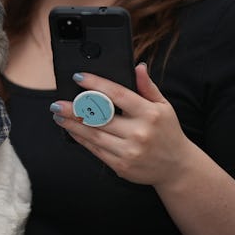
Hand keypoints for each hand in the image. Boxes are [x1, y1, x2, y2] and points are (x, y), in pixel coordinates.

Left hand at [51, 63, 194, 185]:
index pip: (118, 94)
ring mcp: (129, 151)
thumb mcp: (164, 106)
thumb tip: (137, 67)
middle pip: (100, 117)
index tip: (78, 77)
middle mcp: (139, 132)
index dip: (96, 84)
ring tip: (58, 115)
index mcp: (150, 113)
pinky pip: (96, 150)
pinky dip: (81, 139)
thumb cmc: (167, 132)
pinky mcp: (121, 166)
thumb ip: (148, 87)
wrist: (177, 167)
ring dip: (72, 125)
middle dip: (75, 109)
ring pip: (94, 135)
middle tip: (57, 102)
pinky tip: (70, 130)